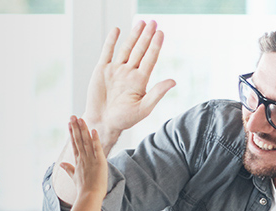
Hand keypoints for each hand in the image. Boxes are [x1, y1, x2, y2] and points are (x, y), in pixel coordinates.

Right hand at [59, 116, 107, 198]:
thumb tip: (60, 163)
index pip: (74, 144)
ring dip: (83, 130)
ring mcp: (90, 159)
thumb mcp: (74, 177)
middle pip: (78, 140)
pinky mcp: (99, 162)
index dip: (72, 133)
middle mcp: (83, 158)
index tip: (69, 124)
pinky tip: (93, 130)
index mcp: (78, 161)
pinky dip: (95, 139)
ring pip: (86, 142)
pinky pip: (97, 148)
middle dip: (75, 127)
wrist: (89, 197)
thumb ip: (68, 169)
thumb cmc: (83, 189)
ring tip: (80, 119)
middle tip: (72, 116)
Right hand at [83, 20, 175, 150]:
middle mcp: (129, 72)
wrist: (102, 123)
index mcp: (140, 80)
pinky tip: (117, 30)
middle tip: (153, 22)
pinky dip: (111, 41)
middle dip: (146, 36)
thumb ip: (156, 93)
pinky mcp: (102, 70)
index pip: (150, 59)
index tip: (160, 32)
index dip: (155, 45)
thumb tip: (173, 81)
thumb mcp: (143, 108)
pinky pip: (107, 52)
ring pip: (126, 48)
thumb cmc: (123, 119)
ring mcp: (116, 70)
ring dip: (133, 36)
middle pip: (140, 50)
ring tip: (140, 23)